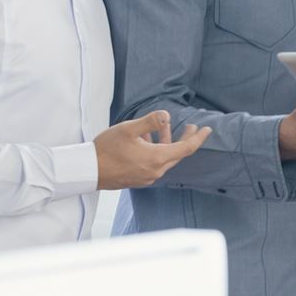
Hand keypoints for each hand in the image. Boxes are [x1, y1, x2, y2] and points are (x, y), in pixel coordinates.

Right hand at [95, 111, 210, 189]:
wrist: (88, 171)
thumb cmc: (106, 149)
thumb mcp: (128, 129)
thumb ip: (150, 122)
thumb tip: (167, 116)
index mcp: (157, 159)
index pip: (186, 148)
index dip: (198, 138)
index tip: (207, 130)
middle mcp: (156, 171)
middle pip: (177, 154)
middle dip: (185, 139)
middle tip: (191, 127)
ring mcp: (148, 177)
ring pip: (165, 158)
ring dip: (166, 142)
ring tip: (162, 127)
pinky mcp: (139, 179)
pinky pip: (154, 164)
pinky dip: (156, 151)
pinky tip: (147, 140)